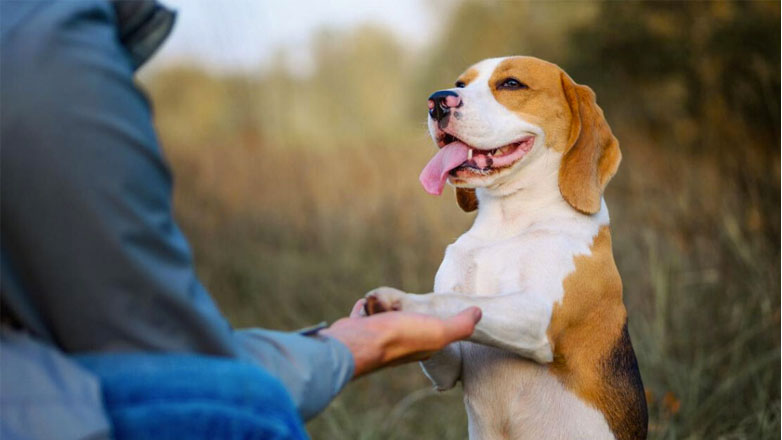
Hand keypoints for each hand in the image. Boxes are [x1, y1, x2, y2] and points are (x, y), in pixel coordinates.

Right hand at [320, 299, 480, 377]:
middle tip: (412, 303)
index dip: (439, 324)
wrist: (359, 342)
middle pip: (407, 326)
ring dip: (386, 310)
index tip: (441, 311)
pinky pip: (363, 316)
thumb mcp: (439, 331)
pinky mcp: (358, 329)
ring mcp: (377, 337)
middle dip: (409, 315)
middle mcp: (399, 345)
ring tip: (389, 301)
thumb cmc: (400, 337)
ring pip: (384, 321)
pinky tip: (366, 302)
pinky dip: (365, 309)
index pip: (434, 334)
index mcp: (422, 346)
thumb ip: (460, 325)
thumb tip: (479, 313)